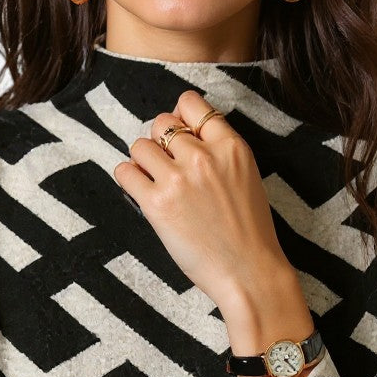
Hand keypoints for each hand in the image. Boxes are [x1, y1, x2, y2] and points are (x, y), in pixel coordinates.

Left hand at [112, 89, 291, 308]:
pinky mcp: (157, 205)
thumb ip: (220, 153)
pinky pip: (125, 172)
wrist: (249, 274)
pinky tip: (140, 193)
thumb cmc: (250, 234)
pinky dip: (128, 179)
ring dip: (143, 161)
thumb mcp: (247, 178)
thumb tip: (184, 136)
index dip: (180, 117)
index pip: (191, 103)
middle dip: (160, 143)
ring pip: (139, 145)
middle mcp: (203, 156)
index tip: (179, 136)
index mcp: (231, 147)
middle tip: (167, 168)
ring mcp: (178, 179)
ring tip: (154, 183)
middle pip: (161, 124)